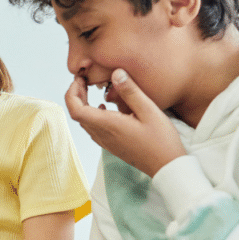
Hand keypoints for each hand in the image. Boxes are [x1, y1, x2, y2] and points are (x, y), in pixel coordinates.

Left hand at [65, 69, 185, 177]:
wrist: (166, 166)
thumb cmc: (161, 140)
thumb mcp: (149, 110)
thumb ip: (131, 91)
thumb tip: (116, 72)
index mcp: (108, 125)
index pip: (76, 110)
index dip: (72, 93)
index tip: (79, 79)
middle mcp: (102, 135)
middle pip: (77, 115)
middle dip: (76, 95)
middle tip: (84, 80)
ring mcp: (106, 142)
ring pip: (84, 122)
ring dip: (83, 105)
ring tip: (91, 89)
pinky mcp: (111, 145)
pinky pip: (93, 128)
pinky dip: (92, 114)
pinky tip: (104, 107)